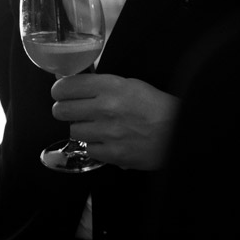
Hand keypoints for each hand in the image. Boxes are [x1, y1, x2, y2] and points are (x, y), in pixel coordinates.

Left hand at [49, 74, 178, 170]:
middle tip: (70, 110)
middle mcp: (106, 107)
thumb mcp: (131, 84)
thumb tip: (75, 87)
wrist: (180, 131)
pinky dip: (95, 146)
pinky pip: (89, 150)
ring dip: (81, 129)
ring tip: (94, 127)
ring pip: (73, 131)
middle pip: (62, 110)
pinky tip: (106, 141)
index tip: (60, 92)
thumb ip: (102, 85)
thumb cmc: (157, 107)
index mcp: (111, 86)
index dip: (59, 90)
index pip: (67, 86)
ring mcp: (108, 132)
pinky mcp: (113, 154)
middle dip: (63, 109)